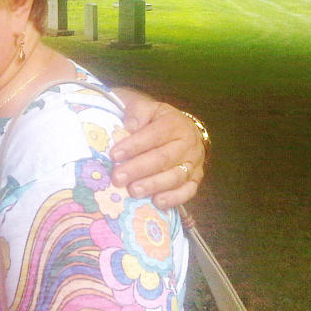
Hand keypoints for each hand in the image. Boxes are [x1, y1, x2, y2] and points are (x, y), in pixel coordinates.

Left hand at [109, 88, 205, 209]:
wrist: (180, 129)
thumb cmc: (155, 119)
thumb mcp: (146, 108)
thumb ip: (137, 113)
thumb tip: (129, 127)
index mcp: (175, 124)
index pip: (154, 135)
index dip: (134, 146)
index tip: (114, 155)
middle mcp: (187, 144)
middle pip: (162, 159)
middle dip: (138, 169)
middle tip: (118, 178)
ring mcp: (194, 163)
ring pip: (174, 177)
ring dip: (152, 185)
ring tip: (132, 191)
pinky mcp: (196, 179)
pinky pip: (188, 191)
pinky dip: (173, 198)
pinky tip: (157, 202)